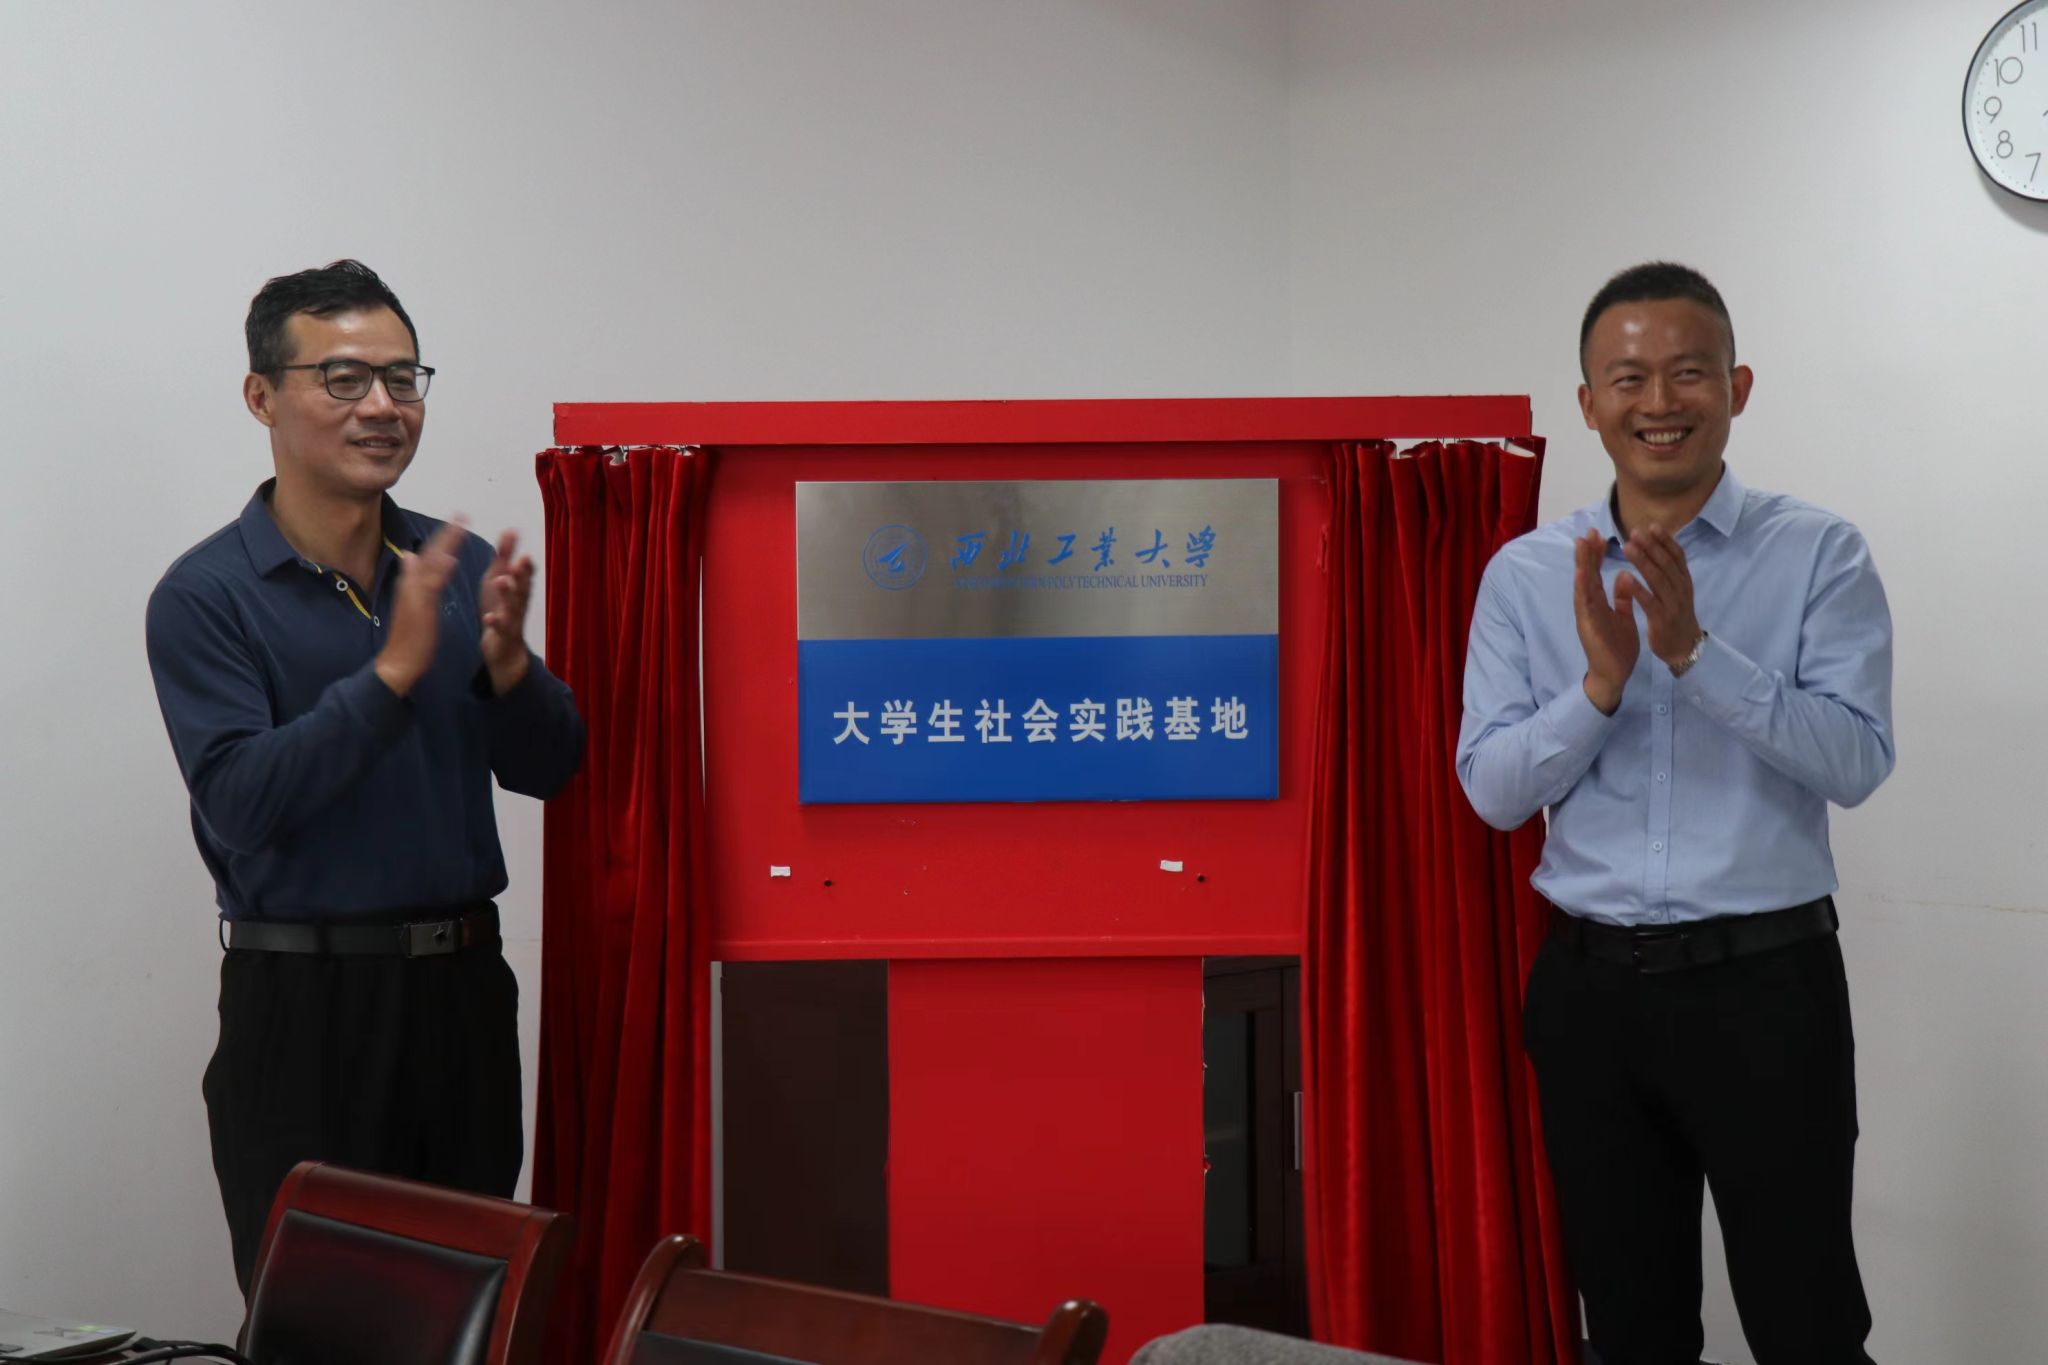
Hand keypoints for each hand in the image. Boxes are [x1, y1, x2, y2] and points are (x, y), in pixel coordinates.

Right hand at [375, 520, 467, 696]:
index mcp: (413, 583)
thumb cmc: (409, 635)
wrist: (398, 661)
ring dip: (446, 544)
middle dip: (447, 533)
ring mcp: (414, 595)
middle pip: (431, 553)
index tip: (456, 520)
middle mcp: (412, 584)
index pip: (429, 555)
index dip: (444, 537)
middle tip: (462, 513)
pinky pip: (430, 587)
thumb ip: (412, 579)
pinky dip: (439, 573)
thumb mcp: (412, 602)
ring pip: (431, 564)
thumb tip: (409, 556)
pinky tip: (450, 560)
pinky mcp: (419, 608)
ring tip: (460, 525)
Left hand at [478, 530, 533, 694]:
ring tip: (501, 581)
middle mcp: (518, 603)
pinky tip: (489, 617)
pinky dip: (495, 622)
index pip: (525, 574)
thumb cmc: (501, 609)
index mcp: (517, 589)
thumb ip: (506, 557)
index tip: (522, 550)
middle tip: (519, 562)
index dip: (525, 564)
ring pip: (512, 606)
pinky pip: (500, 629)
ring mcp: (512, 620)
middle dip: (521, 574)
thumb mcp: (500, 580)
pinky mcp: (502, 635)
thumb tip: (512, 530)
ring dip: (508, 593)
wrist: (504, 650)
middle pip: (522, 587)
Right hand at [1573, 528, 1637, 714]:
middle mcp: (1588, 606)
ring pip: (1582, 585)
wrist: (1614, 674)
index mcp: (1597, 603)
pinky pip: (1585, 604)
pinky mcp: (1588, 625)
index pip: (1596, 574)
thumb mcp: (1622, 617)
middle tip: (1588, 531)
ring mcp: (1586, 615)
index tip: (1599, 535)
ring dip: (1581, 564)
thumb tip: (1624, 575)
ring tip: (1581, 544)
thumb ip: (1621, 597)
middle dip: (1586, 553)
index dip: (1596, 555)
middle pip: (1586, 575)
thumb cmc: (1617, 647)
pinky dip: (1583, 587)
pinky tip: (1583, 572)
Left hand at [1620, 525, 1705, 670]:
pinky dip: (1638, 588)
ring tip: (1627, 546)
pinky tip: (1626, 577)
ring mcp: (1672, 604)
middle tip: (1634, 531)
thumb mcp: (1677, 591)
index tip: (1651, 525)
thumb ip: (1669, 572)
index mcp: (1684, 581)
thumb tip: (1659, 548)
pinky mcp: (1661, 619)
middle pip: (1666, 563)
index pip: (1677, 556)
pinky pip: (1649, 601)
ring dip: (1642, 561)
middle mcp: (1681, 589)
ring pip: (1657, 578)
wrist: (1684, 647)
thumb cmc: (1676, 616)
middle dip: (1651, 546)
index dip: (1665, 540)